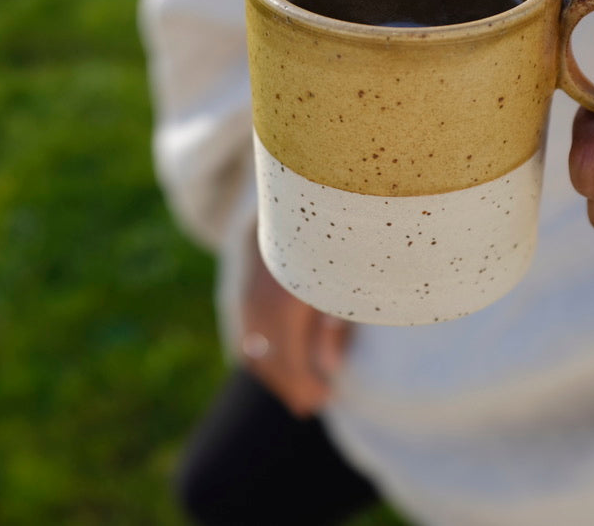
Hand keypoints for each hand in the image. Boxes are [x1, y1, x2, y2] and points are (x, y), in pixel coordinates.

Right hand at [239, 234, 352, 416]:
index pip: (288, 364)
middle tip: (312, 404)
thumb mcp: (350, 284)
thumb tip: (329, 369)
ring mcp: (246, 290)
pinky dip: (262, 351)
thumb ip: (337, 327)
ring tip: (299, 389)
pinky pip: (247, 328)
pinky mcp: (244, 280)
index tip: (324, 401)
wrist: (308, 189)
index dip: (304, 388)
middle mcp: (259, 300)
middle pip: (266, 360)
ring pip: (252, 347)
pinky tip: (282, 361)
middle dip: (288, 386)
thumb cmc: (341, 237)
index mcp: (286, 303)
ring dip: (273, 372)